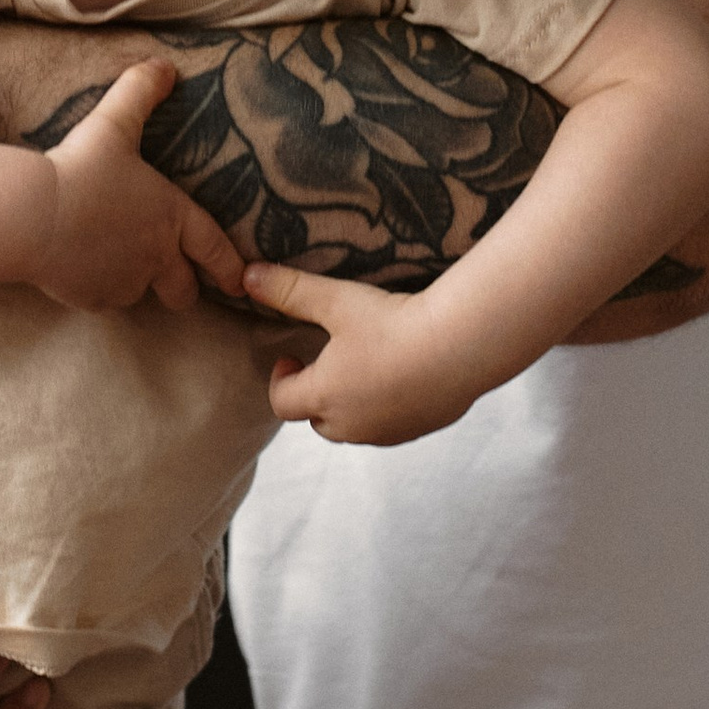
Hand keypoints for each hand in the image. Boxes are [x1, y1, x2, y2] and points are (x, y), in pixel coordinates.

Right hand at [20, 58, 246, 313]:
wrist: (33, 216)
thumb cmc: (81, 169)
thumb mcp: (113, 122)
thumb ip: (140, 91)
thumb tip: (165, 66)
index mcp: (171, 219)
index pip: (215, 250)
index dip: (229, 266)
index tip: (239, 282)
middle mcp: (155, 259)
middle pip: (183, 291)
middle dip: (183, 287)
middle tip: (178, 282)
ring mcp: (124, 284)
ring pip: (140, 293)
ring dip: (135, 283)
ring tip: (115, 261)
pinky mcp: (92, 299)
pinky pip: (103, 299)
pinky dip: (98, 288)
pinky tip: (81, 267)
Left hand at [243, 263, 476, 446]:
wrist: (462, 346)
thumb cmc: (393, 323)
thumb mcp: (336, 301)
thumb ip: (290, 290)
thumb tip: (246, 276)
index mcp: (324, 396)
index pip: (282, 403)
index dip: (280, 379)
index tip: (292, 355)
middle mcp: (351, 424)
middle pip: (317, 421)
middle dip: (316, 395)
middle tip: (329, 361)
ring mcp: (388, 432)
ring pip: (355, 427)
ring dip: (351, 404)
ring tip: (365, 366)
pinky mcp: (421, 429)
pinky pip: (391, 426)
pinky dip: (387, 407)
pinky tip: (403, 374)